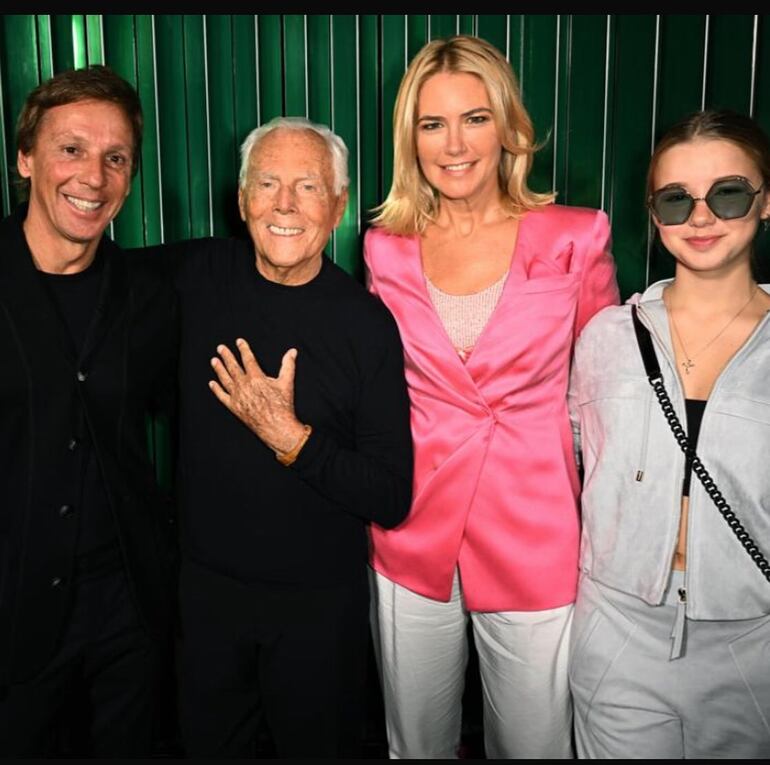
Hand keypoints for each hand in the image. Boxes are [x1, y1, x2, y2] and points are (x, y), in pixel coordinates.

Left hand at [209, 338, 305, 453]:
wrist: (276, 427)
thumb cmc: (282, 406)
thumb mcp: (287, 383)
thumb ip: (288, 365)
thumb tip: (292, 352)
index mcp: (256, 378)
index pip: (247, 359)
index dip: (243, 349)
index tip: (239, 342)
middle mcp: (244, 386)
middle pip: (233, 367)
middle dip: (226, 356)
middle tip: (221, 348)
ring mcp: (237, 397)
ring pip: (225, 379)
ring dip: (219, 369)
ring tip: (214, 360)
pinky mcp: (234, 407)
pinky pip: (222, 396)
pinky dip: (216, 389)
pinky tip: (212, 383)